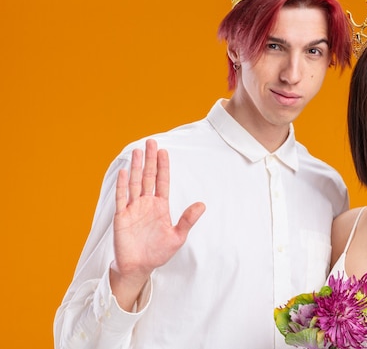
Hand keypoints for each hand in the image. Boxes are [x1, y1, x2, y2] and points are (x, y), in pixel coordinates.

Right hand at [112, 139, 205, 288]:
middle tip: (151, 142)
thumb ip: (188, 220)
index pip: (162, 181)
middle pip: (148, 177)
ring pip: (135, 183)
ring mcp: (133, 209)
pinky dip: (123, 185)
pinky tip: (124, 172)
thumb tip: (202, 205)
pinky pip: (122, 198)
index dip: (163, 166)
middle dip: (150, 160)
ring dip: (135, 167)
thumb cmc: (158, 252)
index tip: (164, 151)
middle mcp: (146, 204)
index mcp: (160, 206)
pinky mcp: (121, 217)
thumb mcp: (177, 236)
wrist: (139, 267)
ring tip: (137, 151)